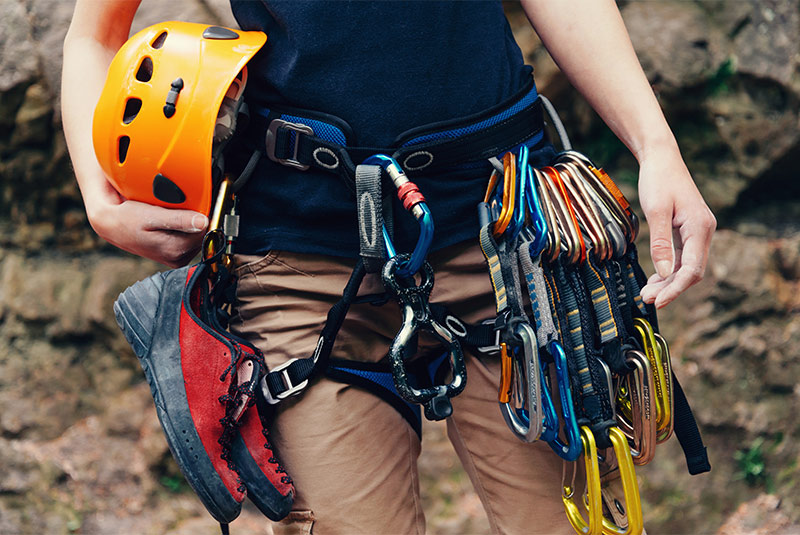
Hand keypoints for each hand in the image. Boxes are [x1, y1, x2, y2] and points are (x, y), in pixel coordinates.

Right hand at [86, 179, 208, 267]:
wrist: (111, 225)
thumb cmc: (126, 219)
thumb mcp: (151, 215)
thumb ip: (179, 220)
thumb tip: (203, 221)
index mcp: (174, 250)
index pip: (205, 230)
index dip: (202, 214)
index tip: (195, 203)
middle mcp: (177, 258)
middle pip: (202, 234)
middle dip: (196, 218)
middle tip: (178, 207)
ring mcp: (176, 257)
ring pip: (197, 236)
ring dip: (191, 223)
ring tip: (172, 214)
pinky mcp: (174, 254)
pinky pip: (189, 238)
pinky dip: (185, 227)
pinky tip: (172, 221)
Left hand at [637, 148, 715, 307]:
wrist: (662, 159)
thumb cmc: (658, 180)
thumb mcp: (656, 211)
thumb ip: (660, 243)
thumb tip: (665, 273)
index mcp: (700, 227)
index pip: (692, 269)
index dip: (675, 289)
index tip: (657, 301)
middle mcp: (704, 231)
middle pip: (691, 271)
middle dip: (670, 288)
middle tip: (646, 299)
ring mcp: (698, 231)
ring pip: (687, 266)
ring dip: (668, 281)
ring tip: (647, 292)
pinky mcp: (689, 230)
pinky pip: (683, 257)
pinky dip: (669, 269)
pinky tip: (655, 278)